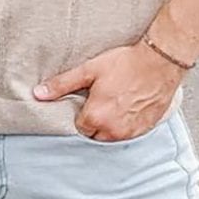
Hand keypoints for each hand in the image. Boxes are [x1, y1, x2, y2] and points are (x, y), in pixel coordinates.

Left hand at [32, 39, 182, 139]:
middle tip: (103, 101)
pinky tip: (130, 109)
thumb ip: (62, 84)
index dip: (83, 113)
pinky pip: (129, 135)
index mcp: (96, 117)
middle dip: (95, 122)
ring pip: (112, 137)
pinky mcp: (145, 130)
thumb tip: (38, 94)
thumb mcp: (89, 70)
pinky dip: (126, 126)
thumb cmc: (126, 63)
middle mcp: (112, 130)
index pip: (79, 127)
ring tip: (117, 104)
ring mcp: (130, 132)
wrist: (160, 62)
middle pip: (95, 135)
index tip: (90, 101)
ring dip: (111, 126)